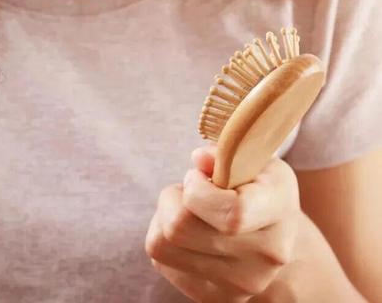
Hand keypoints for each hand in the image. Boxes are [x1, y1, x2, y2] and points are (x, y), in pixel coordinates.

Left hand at [145, 146, 299, 301]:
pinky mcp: (213, 296)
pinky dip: (165, 239)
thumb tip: (200, 160)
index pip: (231, 214)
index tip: (198, 176)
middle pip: (180, 227)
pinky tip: (190, 234)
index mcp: (280, 209)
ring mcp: (241, 283)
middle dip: (173, 198)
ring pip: (162, 243)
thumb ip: (225, 153)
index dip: (198, 191)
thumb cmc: (255, 188)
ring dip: (164, 217)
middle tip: (190, 190)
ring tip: (190, 211)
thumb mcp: (250, 158)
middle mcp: (266, 254)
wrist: (273, 240)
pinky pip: (161, 260)